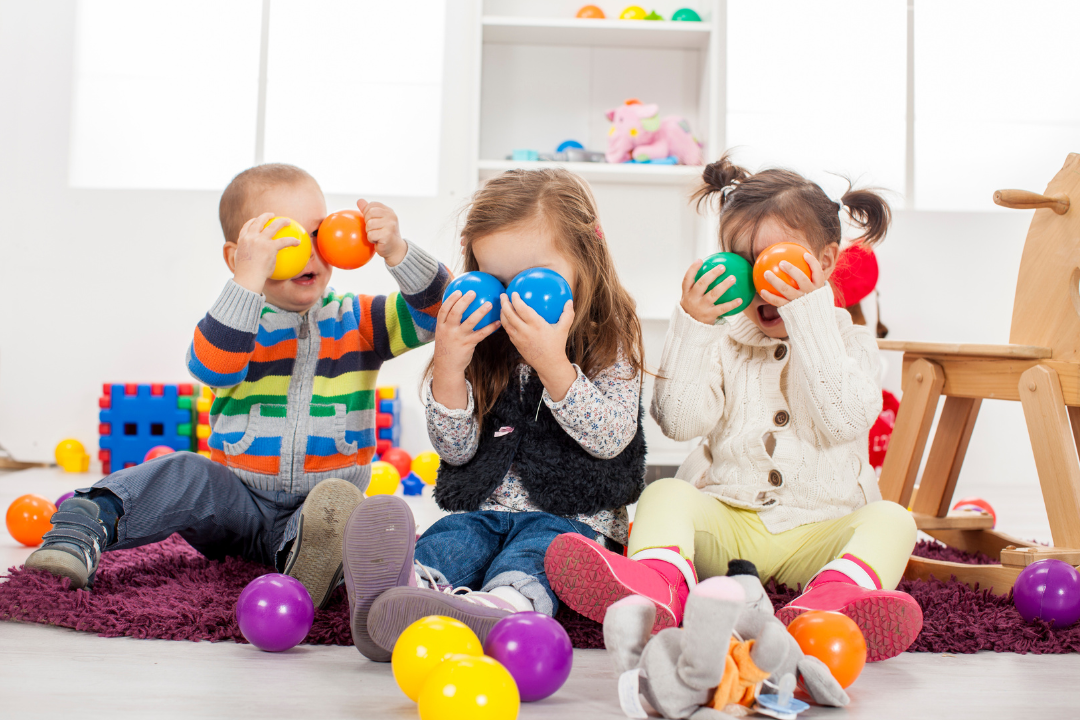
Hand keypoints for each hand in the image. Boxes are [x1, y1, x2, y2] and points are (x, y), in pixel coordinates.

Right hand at [231, 213, 295, 293]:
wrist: (248, 278)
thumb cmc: (246, 274)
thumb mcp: (241, 261)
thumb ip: (245, 255)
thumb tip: (251, 258)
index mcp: (242, 240)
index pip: (247, 226)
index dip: (253, 221)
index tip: (257, 220)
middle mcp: (250, 237)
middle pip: (259, 222)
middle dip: (266, 216)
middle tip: (272, 215)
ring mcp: (260, 241)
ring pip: (273, 226)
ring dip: (281, 222)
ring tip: (288, 221)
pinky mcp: (269, 247)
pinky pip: (284, 241)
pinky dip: (292, 240)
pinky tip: (298, 242)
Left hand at [357, 199, 405, 265]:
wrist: (395, 249)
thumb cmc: (385, 234)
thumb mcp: (378, 220)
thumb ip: (368, 210)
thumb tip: (359, 200)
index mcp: (388, 211)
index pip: (371, 205)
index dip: (367, 213)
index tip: (372, 221)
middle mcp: (391, 216)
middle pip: (369, 213)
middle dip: (367, 223)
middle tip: (374, 229)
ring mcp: (390, 225)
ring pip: (369, 224)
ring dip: (369, 232)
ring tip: (376, 235)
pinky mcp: (387, 235)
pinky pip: (371, 235)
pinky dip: (371, 239)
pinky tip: (377, 241)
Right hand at [431, 290, 501, 408]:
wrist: (447, 367)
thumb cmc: (447, 348)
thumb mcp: (443, 335)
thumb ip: (448, 324)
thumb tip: (457, 310)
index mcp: (441, 327)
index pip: (444, 310)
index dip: (451, 299)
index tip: (458, 291)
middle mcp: (448, 330)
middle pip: (456, 312)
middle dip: (464, 301)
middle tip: (473, 293)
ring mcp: (458, 337)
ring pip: (470, 322)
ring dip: (480, 312)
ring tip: (489, 304)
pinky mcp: (468, 344)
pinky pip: (481, 334)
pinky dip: (490, 328)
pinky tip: (498, 323)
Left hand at [501, 293, 576, 399]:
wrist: (549, 365)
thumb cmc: (557, 346)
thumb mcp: (564, 329)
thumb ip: (567, 314)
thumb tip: (569, 301)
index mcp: (536, 325)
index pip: (522, 309)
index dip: (516, 300)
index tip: (514, 293)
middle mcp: (525, 331)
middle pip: (509, 315)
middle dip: (504, 303)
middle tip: (503, 295)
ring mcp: (518, 339)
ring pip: (505, 323)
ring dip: (502, 313)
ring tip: (502, 305)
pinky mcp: (516, 344)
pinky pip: (508, 331)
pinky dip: (505, 323)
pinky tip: (507, 318)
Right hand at [680, 259, 742, 323]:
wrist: (690, 329)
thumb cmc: (693, 308)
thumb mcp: (690, 298)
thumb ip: (697, 287)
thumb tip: (711, 272)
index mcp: (686, 293)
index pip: (687, 279)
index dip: (693, 269)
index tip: (700, 260)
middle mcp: (692, 299)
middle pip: (702, 284)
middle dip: (712, 274)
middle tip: (722, 266)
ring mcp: (701, 307)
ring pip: (713, 294)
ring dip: (723, 285)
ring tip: (733, 278)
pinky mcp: (709, 315)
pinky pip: (722, 308)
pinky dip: (732, 304)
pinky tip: (741, 299)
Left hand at [759, 252, 825, 306]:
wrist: (812, 324)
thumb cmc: (812, 303)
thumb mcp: (816, 293)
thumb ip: (810, 281)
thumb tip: (801, 264)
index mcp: (818, 287)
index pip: (818, 272)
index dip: (812, 262)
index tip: (804, 254)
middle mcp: (810, 293)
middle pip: (801, 278)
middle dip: (791, 269)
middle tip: (781, 262)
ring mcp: (799, 301)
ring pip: (786, 289)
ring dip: (775, 280)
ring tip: (766, 273)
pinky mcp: (790, 309)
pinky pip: (778, 301)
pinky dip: (769, 296)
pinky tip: (761, 291)